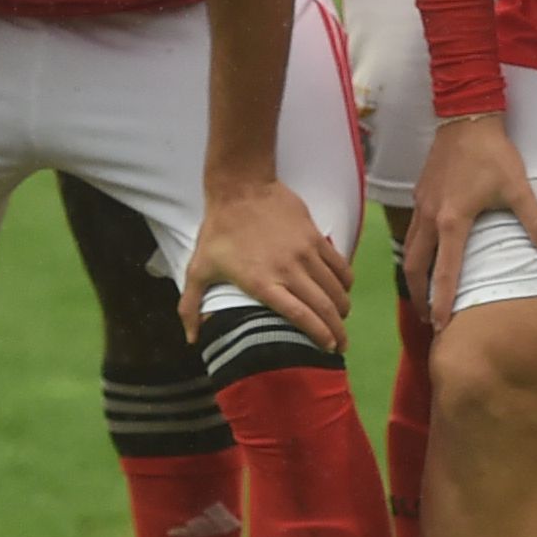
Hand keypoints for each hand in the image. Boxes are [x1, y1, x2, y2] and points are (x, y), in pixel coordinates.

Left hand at [181, 174, 354, 351]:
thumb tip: (191, 339)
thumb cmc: (218, 231)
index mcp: (262, 283)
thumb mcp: (197, 269)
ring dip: (342, 308)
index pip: (299, 315)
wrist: (241, 188)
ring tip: (341, 319)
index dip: (318, 334)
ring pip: (335, 287)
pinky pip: (339, 264)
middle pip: (323, 306)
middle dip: (337, 330)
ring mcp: (305, 252)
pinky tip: (343, 290)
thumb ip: (191, 306)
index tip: (328, 348)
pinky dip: (345, 281)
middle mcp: (289, 270)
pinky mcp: (315, 236)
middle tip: (341, 345)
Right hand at [403, 113, 536, 325]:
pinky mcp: (418, 195)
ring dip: (414, 278)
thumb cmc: (493, 153)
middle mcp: (430, 218)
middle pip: (415, 269)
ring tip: (422, 298)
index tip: (440, 327)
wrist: (466, 117)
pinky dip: (414, 254)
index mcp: (453, 221)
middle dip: (420, 298)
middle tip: (428, 322)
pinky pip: (411, 234)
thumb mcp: (518, 188)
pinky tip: (423, 259)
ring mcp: (420, 206)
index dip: (442, 303)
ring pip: (409, 251)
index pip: (445, 273)